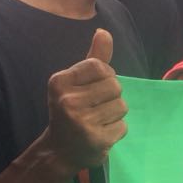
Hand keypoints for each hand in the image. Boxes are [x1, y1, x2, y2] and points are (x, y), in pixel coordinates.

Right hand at [43, 29, 126, 172]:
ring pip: (121, 106)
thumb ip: (93, 58)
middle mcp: (68, 100)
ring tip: (98, 120)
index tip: (94, 89)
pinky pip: (122, 126)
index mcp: (60, 81)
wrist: (60, 150)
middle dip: (112, 96)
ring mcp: (81, 122)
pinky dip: (116, 130)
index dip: (105, 77)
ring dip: (115, 114)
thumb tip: (104, 32)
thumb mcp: (77, 82)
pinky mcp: (95, 140)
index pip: (101, 67)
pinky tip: (101, 133)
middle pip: (115, 86)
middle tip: (96, 107)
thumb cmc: (71, 109)